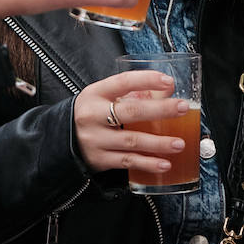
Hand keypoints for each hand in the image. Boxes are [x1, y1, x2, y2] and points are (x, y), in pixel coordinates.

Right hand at [74, 71, 190, 173]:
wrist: (62, 139)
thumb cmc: (92, 114)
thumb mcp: (102, 97)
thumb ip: (130, 94)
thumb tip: (166, 90)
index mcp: (95, 93)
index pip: (123, 82)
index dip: (147, 80)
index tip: (168, 82)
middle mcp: (93, 115)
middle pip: (131, 111)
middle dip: (160, 110)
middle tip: (182, 108)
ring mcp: (95, 139)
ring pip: (132, 140)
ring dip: (158, 143)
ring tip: (179, 143)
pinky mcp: (99, 159)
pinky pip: (128, 162)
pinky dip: (148, 163)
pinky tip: (164, 164)